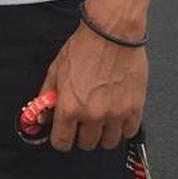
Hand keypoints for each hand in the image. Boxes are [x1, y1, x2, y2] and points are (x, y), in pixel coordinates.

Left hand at [39, 24, 147, 152]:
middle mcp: (92, 114)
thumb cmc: (85, 47)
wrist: (112, 33)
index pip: (62, 142)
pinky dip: (123, 127)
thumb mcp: (56, 69)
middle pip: (86, 144)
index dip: (61, 139)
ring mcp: (115, 114)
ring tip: (101, 118)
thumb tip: (42, 115)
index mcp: (70, 106)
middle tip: (83, 122)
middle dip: (82, 135)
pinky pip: (128, 132)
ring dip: (103, 134)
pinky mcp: (134, 109)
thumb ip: (47, 95)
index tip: (64, 134)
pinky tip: (117, 115)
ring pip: (108, 142)